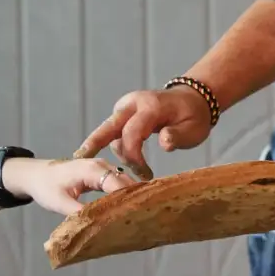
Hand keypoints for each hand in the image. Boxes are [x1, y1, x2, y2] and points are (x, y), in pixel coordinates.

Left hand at [2, 155, 139, 216]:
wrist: (34, 174)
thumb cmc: (45, 186)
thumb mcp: (60, 203)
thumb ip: (81, 214)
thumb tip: (100, 226)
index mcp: (93, 170)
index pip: (119, 185)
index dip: (130, 202)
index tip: (138, 219)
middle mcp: (102, 166)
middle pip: (126, 184)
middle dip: (134, 201)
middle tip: (143, 222)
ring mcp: (103, 169)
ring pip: (125, 185)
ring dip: (130, 200)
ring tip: (139, 219)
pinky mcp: (102, 175)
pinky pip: (118, 185)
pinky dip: (123, 197)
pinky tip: (127, 212)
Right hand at [75, 88, 211, 169]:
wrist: (192, 100)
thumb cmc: (194, 117)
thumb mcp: (193, 129)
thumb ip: (178, 136)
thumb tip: (164, 143)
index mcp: (150, 106)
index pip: (132, 132)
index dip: (133, 156)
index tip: (144, 175)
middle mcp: (132, 103)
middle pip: (108, 127)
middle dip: (94, 145)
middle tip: (80, 161)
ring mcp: (125, 107)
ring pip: (110, 133)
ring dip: (120, 154)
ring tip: (141, 172)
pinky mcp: (123, 113)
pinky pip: (113, 132)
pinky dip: (114, 147)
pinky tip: (106, 163)